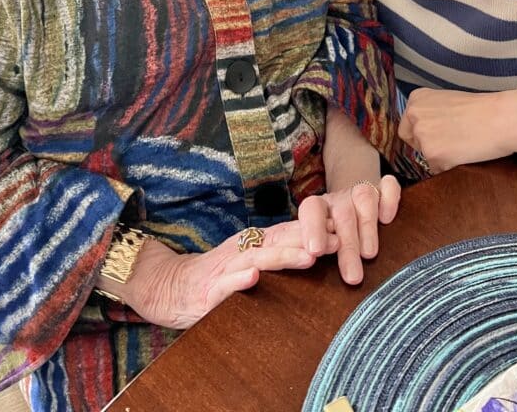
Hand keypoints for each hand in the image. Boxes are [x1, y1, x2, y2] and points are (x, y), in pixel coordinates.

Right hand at [120, 220, 336, 329]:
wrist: (167, 287)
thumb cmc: (215, 277)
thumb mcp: (250, 260)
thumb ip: (277, 252)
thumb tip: (318, 246)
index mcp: (254, 243)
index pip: (290, 232)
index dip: (318, 228)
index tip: (348, 226)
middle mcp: (242, 250)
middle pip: (280, 241)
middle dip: (310, 240)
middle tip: (340, 240)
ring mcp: (226, 268)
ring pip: (258, 259)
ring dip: (283, 256)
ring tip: (308, 256)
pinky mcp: (208, 290)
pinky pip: (224, 284)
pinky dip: (239, 281)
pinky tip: (253, 278)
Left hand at [297, 176, 400, 284]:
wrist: (348, 200)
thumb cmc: (329, 232)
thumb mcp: (314, 239)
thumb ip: (307, 250)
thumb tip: (299, 266)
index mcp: (318, 208)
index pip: (311, 209)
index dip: (312, 228)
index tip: (315, 251)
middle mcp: (340, 199)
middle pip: (342, 215)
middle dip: (347, 246)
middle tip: (352, 276)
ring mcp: (361, 192)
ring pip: (364, 199)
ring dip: (366, 227)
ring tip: (369, 255)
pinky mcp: (383, 189)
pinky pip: (389, 187)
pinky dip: (389, 201)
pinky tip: (387, 219)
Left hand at [397, 88, 516, 173]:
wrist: (501, 118)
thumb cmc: (482, 109)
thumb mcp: (448, 101)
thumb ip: (431, 113)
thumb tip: (425, 132)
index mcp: (417, 99)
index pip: (408, 126)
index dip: (423, 134)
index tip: (439, 136)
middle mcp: (414, 115)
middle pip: (414, 142)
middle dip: (430, 146)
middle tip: (452, 143)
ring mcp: (422, 135)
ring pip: (425, 157)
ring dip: (441, 157)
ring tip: (463, 146)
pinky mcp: (433, 155)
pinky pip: (437, 169)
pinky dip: (450, 167)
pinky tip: (465, 155)